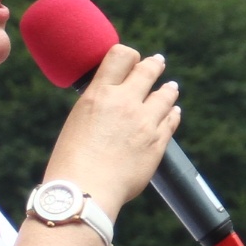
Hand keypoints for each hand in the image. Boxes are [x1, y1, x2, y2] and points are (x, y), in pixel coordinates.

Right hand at [47, 43, 179, 211]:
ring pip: (165, 94)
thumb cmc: (72, 159)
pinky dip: (172, 113)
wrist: (85, 190)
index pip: (121, 55)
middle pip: (148, 71)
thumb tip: (113, 98)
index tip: (132, 60)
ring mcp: (145, 122)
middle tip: (157, 62)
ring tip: (171, 87)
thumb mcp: (78, 119)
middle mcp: (125, 102)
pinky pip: (171, 120)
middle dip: (154, 65)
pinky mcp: (158, 142)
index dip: (129, 55)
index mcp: (100, 93)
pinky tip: (173, 112)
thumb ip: (99, 104)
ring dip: (168, 89)